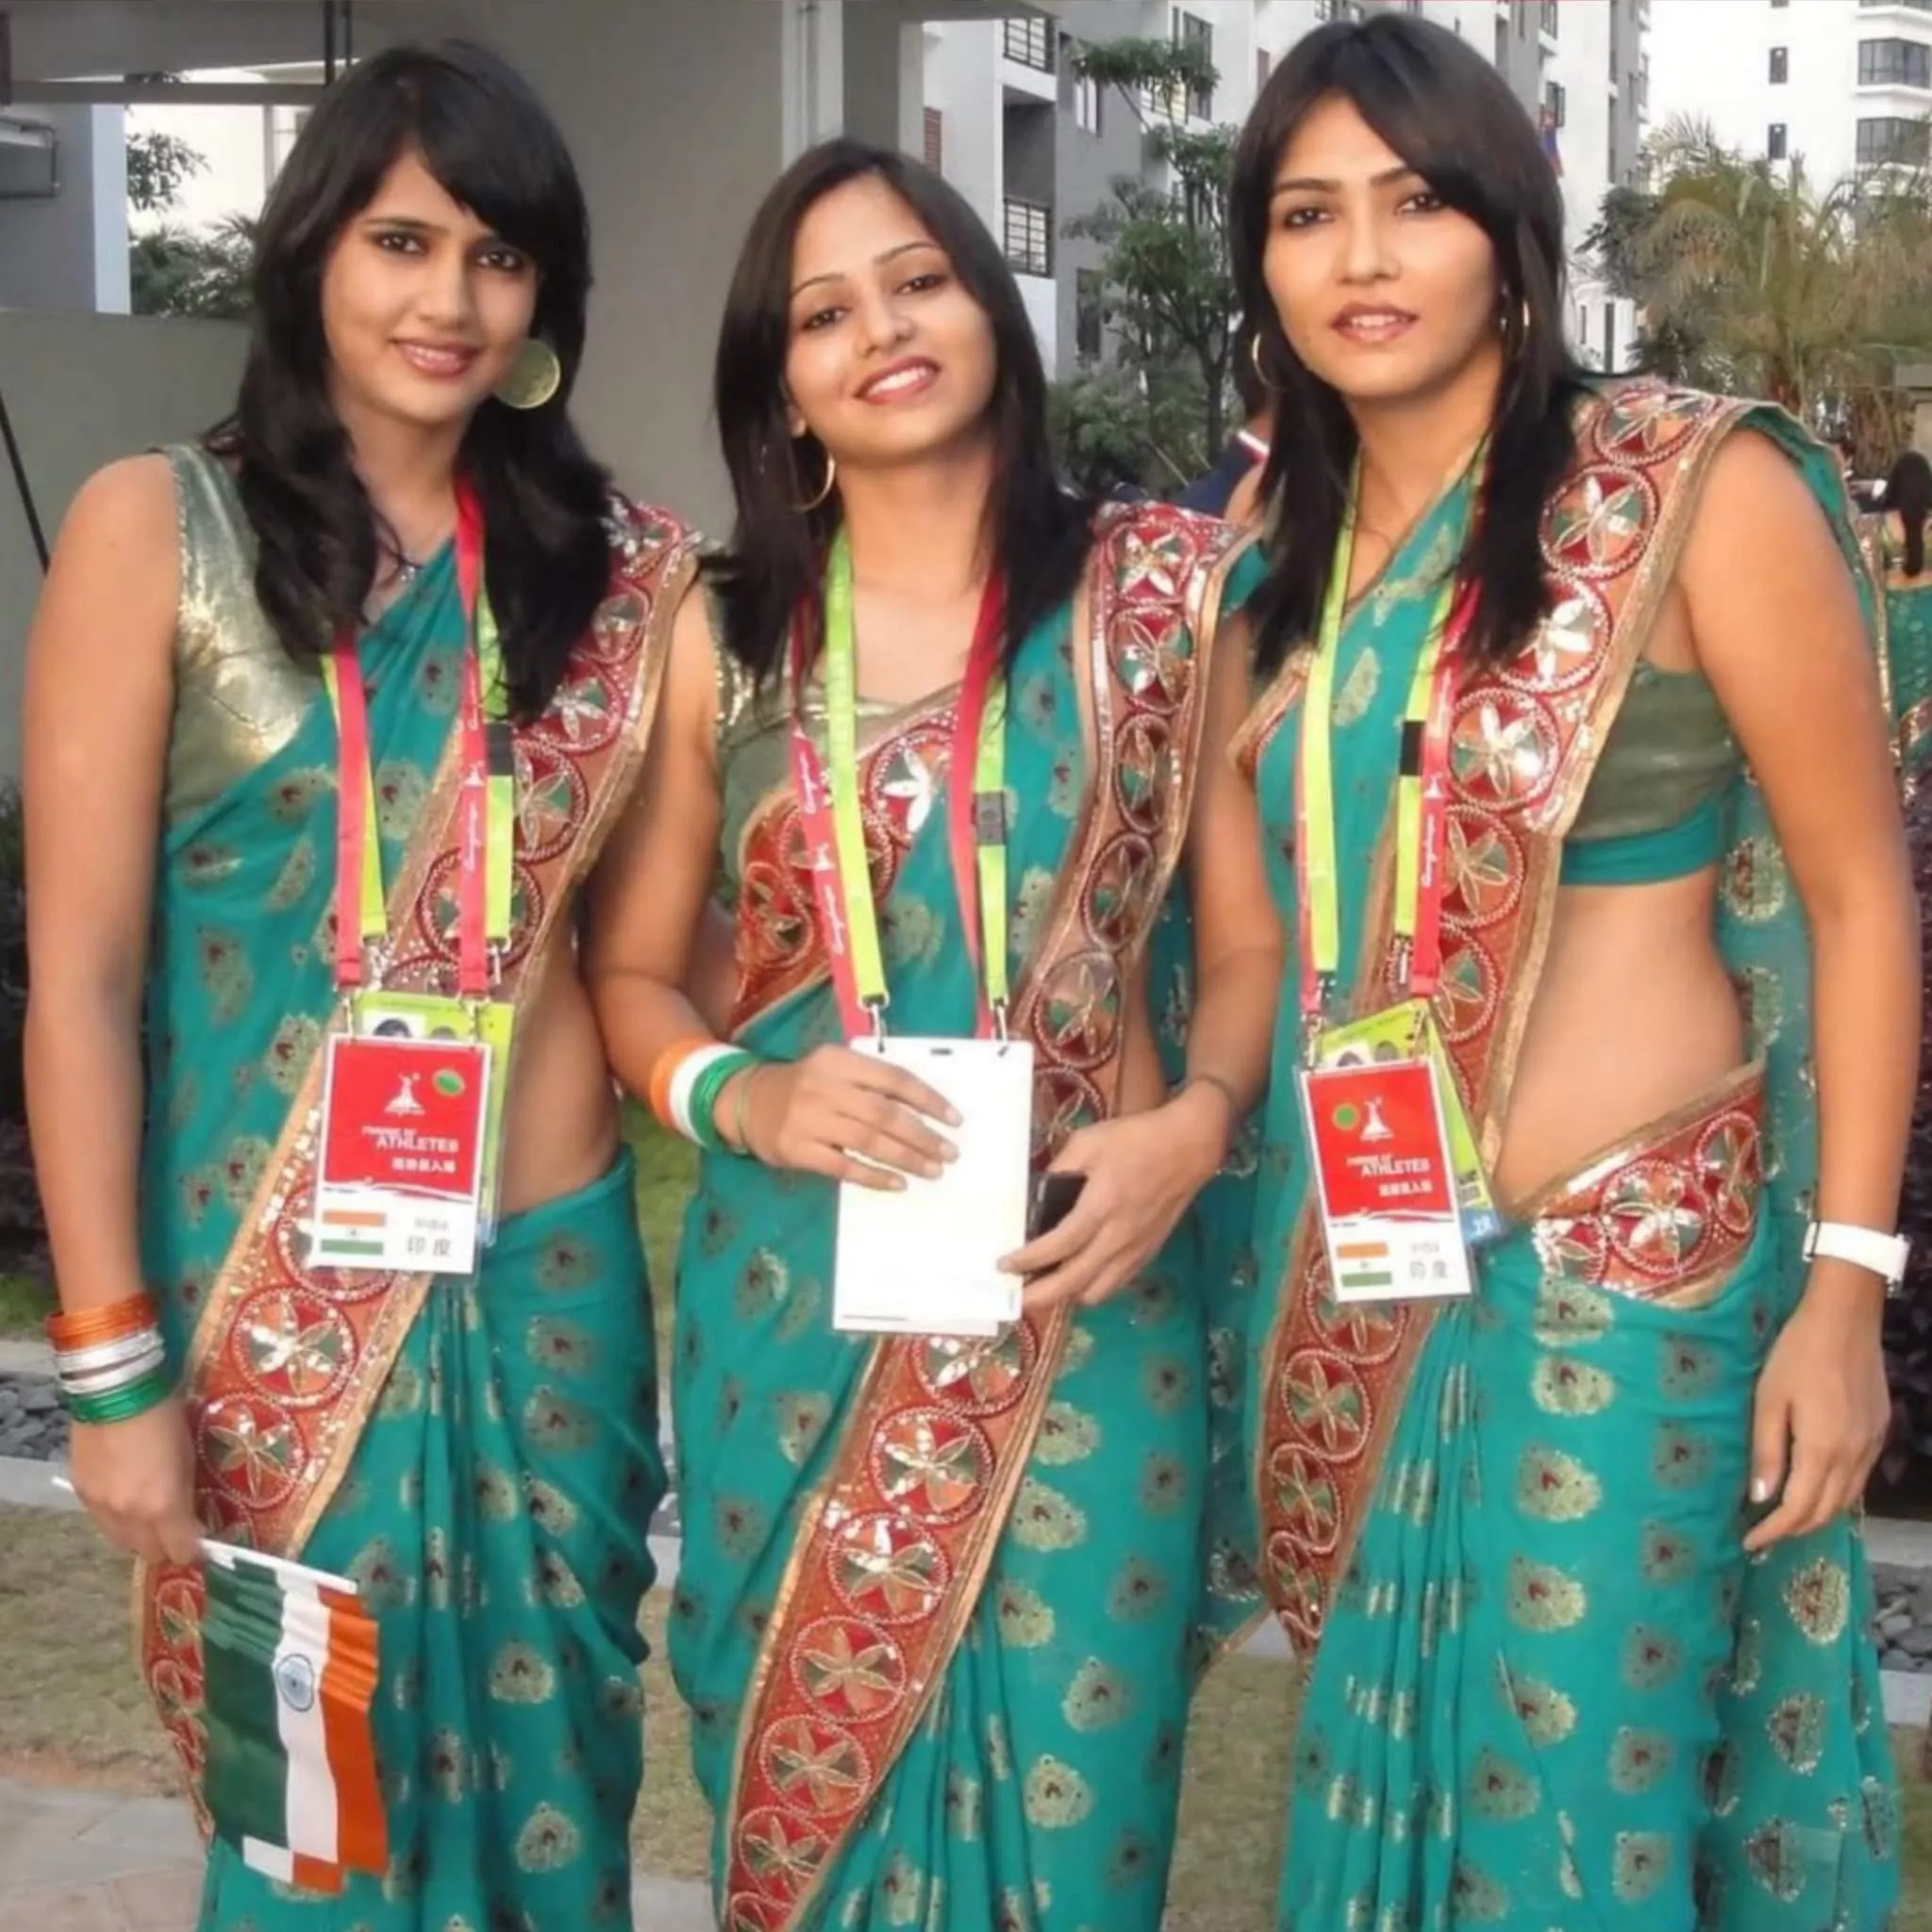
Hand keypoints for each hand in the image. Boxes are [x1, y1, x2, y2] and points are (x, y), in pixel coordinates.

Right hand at [69, 1393, 202, 1567]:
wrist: (116, 1390)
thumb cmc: (166, 1417)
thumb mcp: (189, 1456)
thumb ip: (185, 1494)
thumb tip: (189, 1516)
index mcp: (161, 1506)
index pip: (179, 1551)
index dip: (192, 1550)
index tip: (201, 1540)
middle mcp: (127, 1516)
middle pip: (148, 1553)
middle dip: (165, 1546)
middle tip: (176, 1528)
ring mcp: (99, 1506)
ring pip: (121, 1541)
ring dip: (139, 1535)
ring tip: (151, 1515)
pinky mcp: (80, 1493)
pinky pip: (101, 1521)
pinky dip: (116, 1518)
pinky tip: (126, 1497)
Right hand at [734, 1046, 958, 1189]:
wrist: (748, 1101)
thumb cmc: (805, 1085)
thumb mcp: (835, 1068)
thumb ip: (872, 1081)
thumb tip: (924, 1110)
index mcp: (840, 1061)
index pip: (894, 1078)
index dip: (928, 1099)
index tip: (954, 1120)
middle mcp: (826, 1087)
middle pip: (885, 1113)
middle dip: (922, 1136)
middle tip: (949, 1153)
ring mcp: (810, 1119)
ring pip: (868, 1140)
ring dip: (906, 1158)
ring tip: (932, 1171)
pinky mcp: (798, 1149)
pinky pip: (844, 1166)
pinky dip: (874, 1177)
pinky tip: (897, 1184)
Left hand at [1002, 1082, 1230, 1312]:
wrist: (1189, 1146)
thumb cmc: (1136, 1139)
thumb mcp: (1089, 1142)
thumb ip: (1060, 1168)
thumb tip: (1038, 1194)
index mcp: (1101, 1206)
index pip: (1058, 1246)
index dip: (1028, 1261)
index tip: (1004, 1266)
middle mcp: (1118, 1237)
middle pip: (1074, 1282)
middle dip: (1041, 1296)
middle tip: (1016, 1296)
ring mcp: (1136, 1249)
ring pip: (1097, 1292)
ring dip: (1067, 1296)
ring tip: (1046, 1286)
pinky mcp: (1149, 1253)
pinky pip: (1116, 1283)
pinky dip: (1093, 1287)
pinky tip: (1079, 1275)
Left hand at [1742, 1261, 1890, 1553]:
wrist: (1844, 1320)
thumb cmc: (1796, 1354)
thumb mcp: (1768, 1399)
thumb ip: (1767, 1451)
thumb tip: (1760, 1497)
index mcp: (1822, 1449)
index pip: (1799, 1509)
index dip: (1774, 1531)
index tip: (1749, 1542)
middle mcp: (1853, 1456)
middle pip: (1825, 1511)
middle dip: (1794, 1529)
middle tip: (1764, 1535)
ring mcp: (1871, 1445)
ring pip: (1846, 1500)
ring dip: (1816, 1515)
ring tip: (1785, 1519)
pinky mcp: (1879, 1433)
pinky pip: (1858, 1480)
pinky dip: (1836, 1495)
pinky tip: (1817, 1490)